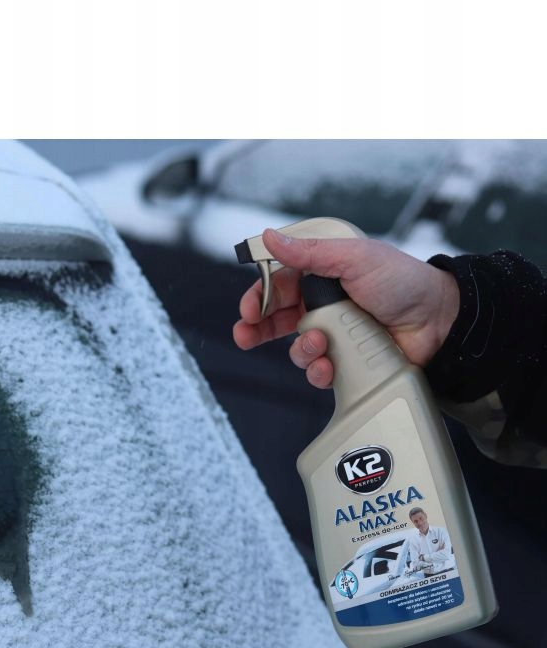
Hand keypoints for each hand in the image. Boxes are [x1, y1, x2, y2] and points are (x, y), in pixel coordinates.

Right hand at [232, 228, 460, 388]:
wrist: (440, 321)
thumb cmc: (403, 282)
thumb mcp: (354, 258)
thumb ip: (309, 252)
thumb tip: (270, 237)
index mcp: (321, 275)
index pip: (277, 285)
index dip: (258, 297)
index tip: (247, 309)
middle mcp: (323, 304)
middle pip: (275, 319)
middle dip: (257, 328)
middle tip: (245, 335)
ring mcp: (334, 334)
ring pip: (296, 348)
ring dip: (300, 349)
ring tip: (319, 344)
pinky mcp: (345, 361)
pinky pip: (318, 371)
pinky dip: (319, 371)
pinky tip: (329, 365)